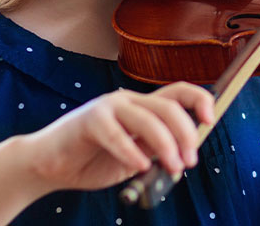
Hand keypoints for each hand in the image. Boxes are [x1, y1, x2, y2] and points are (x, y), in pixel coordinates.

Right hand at [23, 82, 213, 191]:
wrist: (49, 166)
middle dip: (186, 134)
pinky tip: (139, 167)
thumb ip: (156, 149)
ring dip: (166, 145)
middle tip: (189, 161)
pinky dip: (132, 152)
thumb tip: (186, 152)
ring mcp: (108, 107)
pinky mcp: (89, 120)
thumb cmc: (92, 160)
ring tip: (172, 167)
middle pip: (169, 106)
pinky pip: (117, 134)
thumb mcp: (135, 157)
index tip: (210, 120)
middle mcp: (127, 101)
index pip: (178, 92)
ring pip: (148, 118)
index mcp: (141, 107)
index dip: (199, 100)